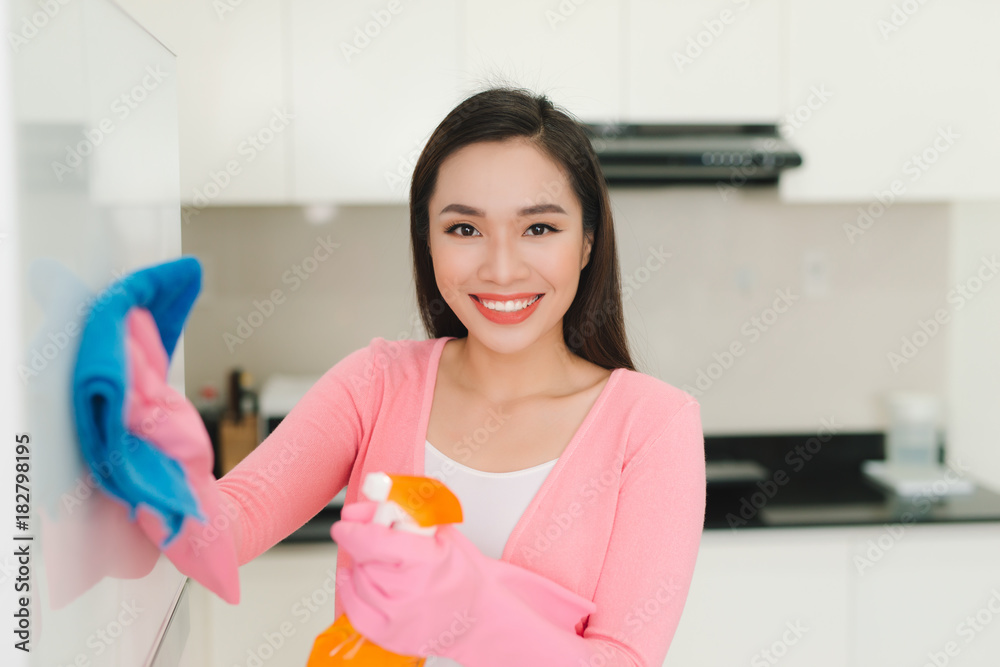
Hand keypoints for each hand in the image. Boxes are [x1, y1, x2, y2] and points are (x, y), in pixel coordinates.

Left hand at [331, 501, 482, 655]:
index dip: (354, 529)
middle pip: (364, 558)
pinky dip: (352, 591)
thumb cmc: (458, 571)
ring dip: (363, 566)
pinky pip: (354, 610)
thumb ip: (402, 513)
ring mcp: (400, 617)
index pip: (375, 541)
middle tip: (378, 541)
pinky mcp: (390, 636)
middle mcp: (413, 591)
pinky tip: (361, 581)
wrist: (477, 613)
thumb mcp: (440, 531)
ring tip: (386, 564)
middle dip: (365, 545)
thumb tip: (363, 508)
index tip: (346, 522)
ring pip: (358, 580)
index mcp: (429, 560)